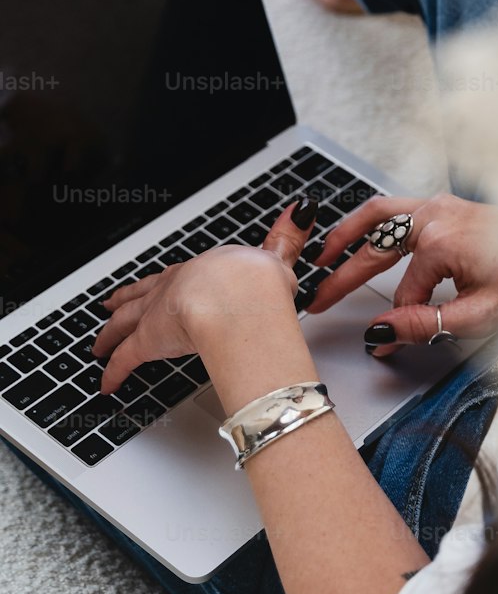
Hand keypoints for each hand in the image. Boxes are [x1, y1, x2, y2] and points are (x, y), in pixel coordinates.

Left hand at [92, 198, 315, 394]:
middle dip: (126, 300)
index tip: (158, 284)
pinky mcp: (147, 342)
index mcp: (204, 270)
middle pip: (142, 294)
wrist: (238, 299)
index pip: (179, 275)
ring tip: (99, 345)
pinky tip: (106, 383)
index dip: (167, 281)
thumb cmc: (255, 283)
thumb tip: (301, 211)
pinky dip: (113, 372)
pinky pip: (124, 359)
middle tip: (111, 305)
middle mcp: (175, 288)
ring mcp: (157, 313)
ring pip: (124, 323)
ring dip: (110, 334)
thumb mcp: (277, 259)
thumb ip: (286, 239)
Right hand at [308, 191, 497, 351]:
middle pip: (374, 247)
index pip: (402, 293)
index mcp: (440, 242)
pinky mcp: (445, 204)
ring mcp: (439, 205)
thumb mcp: (481, 313)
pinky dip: (371, 222)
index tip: (385, 343)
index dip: (394, 322)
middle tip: (317, 297)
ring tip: (321, 255)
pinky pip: (396, 209)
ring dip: (346, 234)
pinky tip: (361, 236)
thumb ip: (426, 323)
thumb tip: (383, 332)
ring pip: (377, 214)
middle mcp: (434, 215)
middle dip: (341, 274)